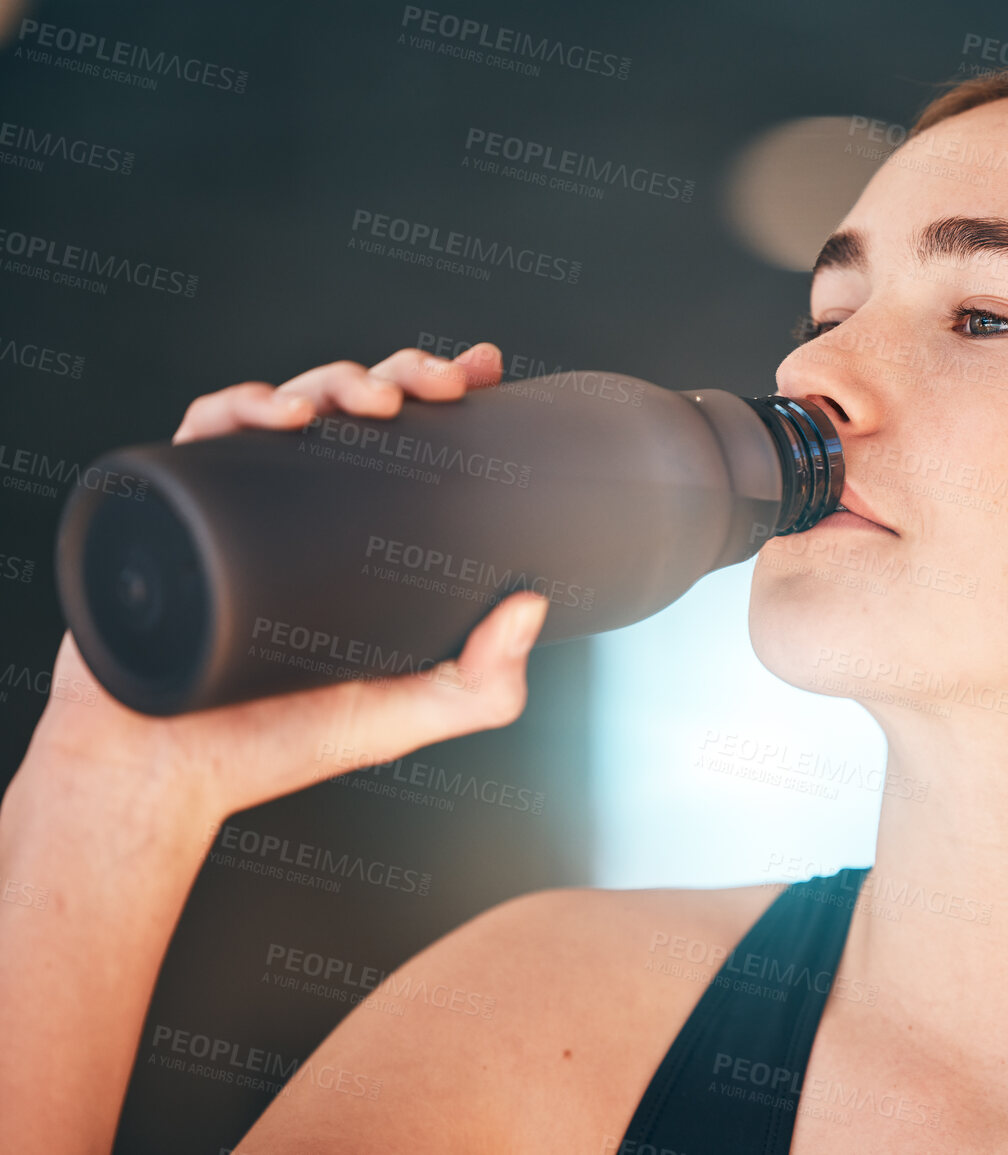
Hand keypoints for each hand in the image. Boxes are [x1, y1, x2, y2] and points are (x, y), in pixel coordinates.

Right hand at [26, 342, 548, 825]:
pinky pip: (200, 435)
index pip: (406, 442)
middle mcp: (298, 508)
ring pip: (286, 405)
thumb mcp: (406, 715)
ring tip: (374, 399)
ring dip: (333, 380)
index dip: (441, 389)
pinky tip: (278, 414)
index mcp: (356, 535)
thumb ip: (484, 685)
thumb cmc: (276, 745)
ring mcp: (236, 504)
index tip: (481, 370)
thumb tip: (532, 608)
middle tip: (439, 386)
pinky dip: (237, 407)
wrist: (164, 777)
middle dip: (400, 374)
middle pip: (352, 408)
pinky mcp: (173, 510)